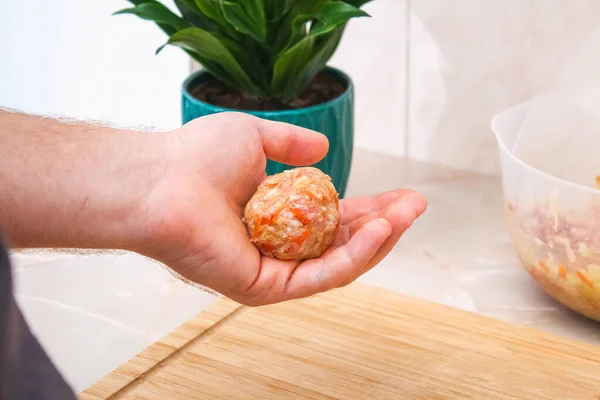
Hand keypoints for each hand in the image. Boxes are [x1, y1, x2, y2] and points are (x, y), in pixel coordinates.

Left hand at [135, 112, 426, 305]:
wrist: (158, 180)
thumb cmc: (196, 157)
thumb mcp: (255, 137)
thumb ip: (290, 143)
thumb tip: (324, 147)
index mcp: (277, 217)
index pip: (334, 219)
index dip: (371, 207)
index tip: (404, 194)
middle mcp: (278, 248)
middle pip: (343, 244)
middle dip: (383, 226)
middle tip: (416, 205)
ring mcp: (273, 271)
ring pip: (338, 264)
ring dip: (377, 240)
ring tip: (405, 215)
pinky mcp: (264, 288)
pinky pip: (319, 275)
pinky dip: (352, 255)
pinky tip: (378, 230)